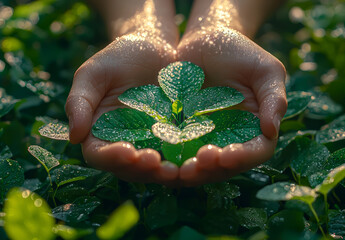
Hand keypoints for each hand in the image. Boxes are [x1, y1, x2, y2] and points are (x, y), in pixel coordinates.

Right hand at [65, 33, 181, 183]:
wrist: (154, 46)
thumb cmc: (119, 56)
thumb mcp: (94, 73)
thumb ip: (80, 102)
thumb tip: (73, 137)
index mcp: (99, 131)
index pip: (99, 154)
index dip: (111, 158)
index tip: (128, 152)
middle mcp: (124, 141)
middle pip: (128, 168)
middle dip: (140, 170)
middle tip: (155, 163)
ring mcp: (151, 141)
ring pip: (153, 167)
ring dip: (162, 172)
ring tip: (173, 169)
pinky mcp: (173, 136)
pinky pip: (177, 153)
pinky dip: (181, 160)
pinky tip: (192, 158)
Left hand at [176, 5, 286, 185]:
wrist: (204, 40)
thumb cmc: (239, 51)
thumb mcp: (264, 70)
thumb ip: (273, 98)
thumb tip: (272, 131)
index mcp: (256, 126)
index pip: (256, 151)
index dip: (243, 158)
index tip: (225, 156)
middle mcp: (231, 137)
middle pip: (225, 166)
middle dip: (210, 170)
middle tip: (193, 168)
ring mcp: (205, 136)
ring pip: (200, 164)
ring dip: (189, 171)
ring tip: (176, 170)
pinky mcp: (182, 131)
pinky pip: (177, 149)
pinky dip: (170, 157)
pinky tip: (159, 157)